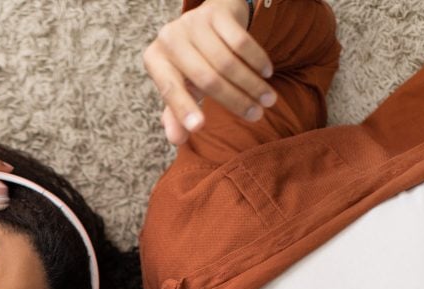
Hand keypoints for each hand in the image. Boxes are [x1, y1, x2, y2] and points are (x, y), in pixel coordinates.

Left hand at [143, 0, 275, 144]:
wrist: (207, 20)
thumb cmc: (192, 62)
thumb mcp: (182, 86)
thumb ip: (177, 113)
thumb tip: (177, 140)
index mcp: (155, 60)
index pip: (169, 89)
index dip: (183, 109)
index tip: (199, 128)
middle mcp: (169, 38)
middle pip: (205, 78)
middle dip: (234, 101)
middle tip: (256, 116)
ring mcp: (192, 22)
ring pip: (227, 62)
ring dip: (252, 85)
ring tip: (268, 100)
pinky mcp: (216, 12)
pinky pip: (241, 42)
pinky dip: (257, 60)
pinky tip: (267, 73)